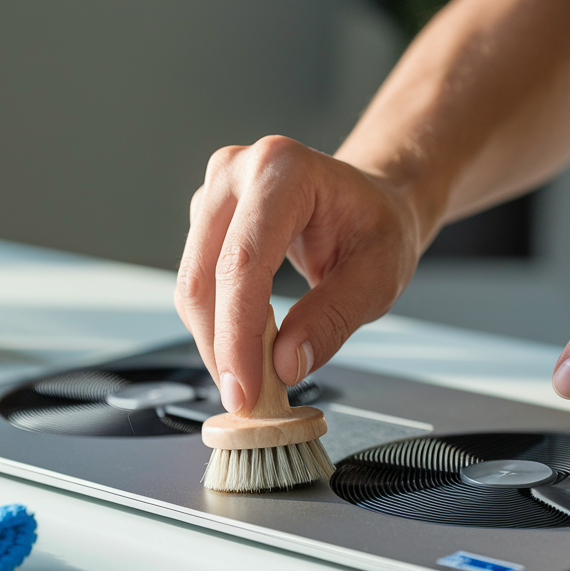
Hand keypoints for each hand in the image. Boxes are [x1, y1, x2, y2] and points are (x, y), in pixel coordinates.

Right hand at [175, 136, 428, 412]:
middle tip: (249, 401)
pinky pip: (197, 284)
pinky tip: (249, 347)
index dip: (237, 334)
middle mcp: (237, 170)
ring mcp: (214, 191)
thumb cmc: (377, 227)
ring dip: (217, 342)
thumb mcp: (377, 277)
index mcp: (284, 169)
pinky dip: (218, 327)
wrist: (369, 203)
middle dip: (221, 349)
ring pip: (192, 285)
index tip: (245, 391)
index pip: (244, 262)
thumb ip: (332, 319)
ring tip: (256, 379)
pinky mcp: (204, 218)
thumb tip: (284, 364)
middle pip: (204, 276)